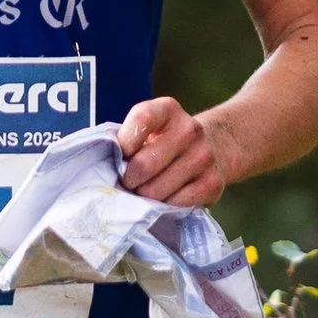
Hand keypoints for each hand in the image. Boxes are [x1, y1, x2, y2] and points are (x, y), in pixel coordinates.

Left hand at [116, 94, 230, 207]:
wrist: (214, 146)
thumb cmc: (166, 141)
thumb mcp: (148, 129)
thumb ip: (127, 138)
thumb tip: (103, 164)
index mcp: (168, 110)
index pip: (142, 119)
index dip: (124, 142)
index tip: (120, 156)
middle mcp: (190, 129)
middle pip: (145, 163)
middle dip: (129, 180)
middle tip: (128, 183)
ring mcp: (204, 157)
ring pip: (157, 190)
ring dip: (144, 197)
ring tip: (144, 191)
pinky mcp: (212, 183)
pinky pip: (175, 204)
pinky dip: (163, 207)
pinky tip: (163, 199)